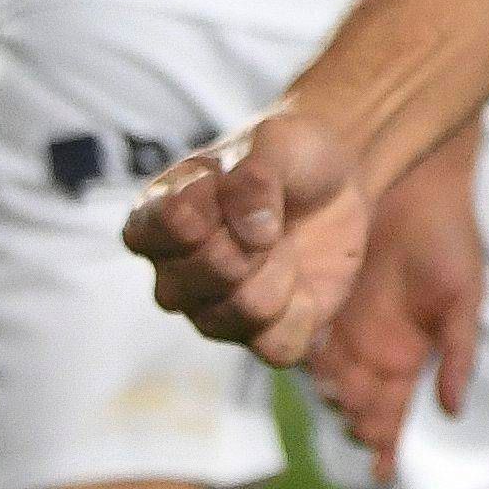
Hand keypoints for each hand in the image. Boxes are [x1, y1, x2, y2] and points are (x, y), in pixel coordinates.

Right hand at [124, 108, 373, 368]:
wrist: (334, 184)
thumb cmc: (288, 159)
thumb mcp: (278, 141)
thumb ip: (256, 175)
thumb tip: (251, 231)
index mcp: (155, 219)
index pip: (166, 226)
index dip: (214, 207)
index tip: (235, 183)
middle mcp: (172, 275)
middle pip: (204, 276)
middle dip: (255, 242)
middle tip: (272, 220)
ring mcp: (209, 313)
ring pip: (243, 313)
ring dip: (282, 273)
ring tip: (285, 247)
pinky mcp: (257, 338)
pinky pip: (278, 346)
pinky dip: (304, 312)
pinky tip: (304, 285)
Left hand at [308, 134, 486, 481]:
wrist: (415, 182)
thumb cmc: (447, 237)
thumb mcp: (464, 298)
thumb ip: (460, 353)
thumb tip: (451, 413)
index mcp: (408, 358)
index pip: (393, 415)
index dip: (387, 444)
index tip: (382, 469)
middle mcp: (369, 352)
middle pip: (355, 405)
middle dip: (355, 420)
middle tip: (355, 417)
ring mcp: (339, 327)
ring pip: (325, 379)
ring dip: (328, 394)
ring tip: (333, 393)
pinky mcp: (313, 298)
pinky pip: (298, 338)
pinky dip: (297, 353)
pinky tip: (299, 357)